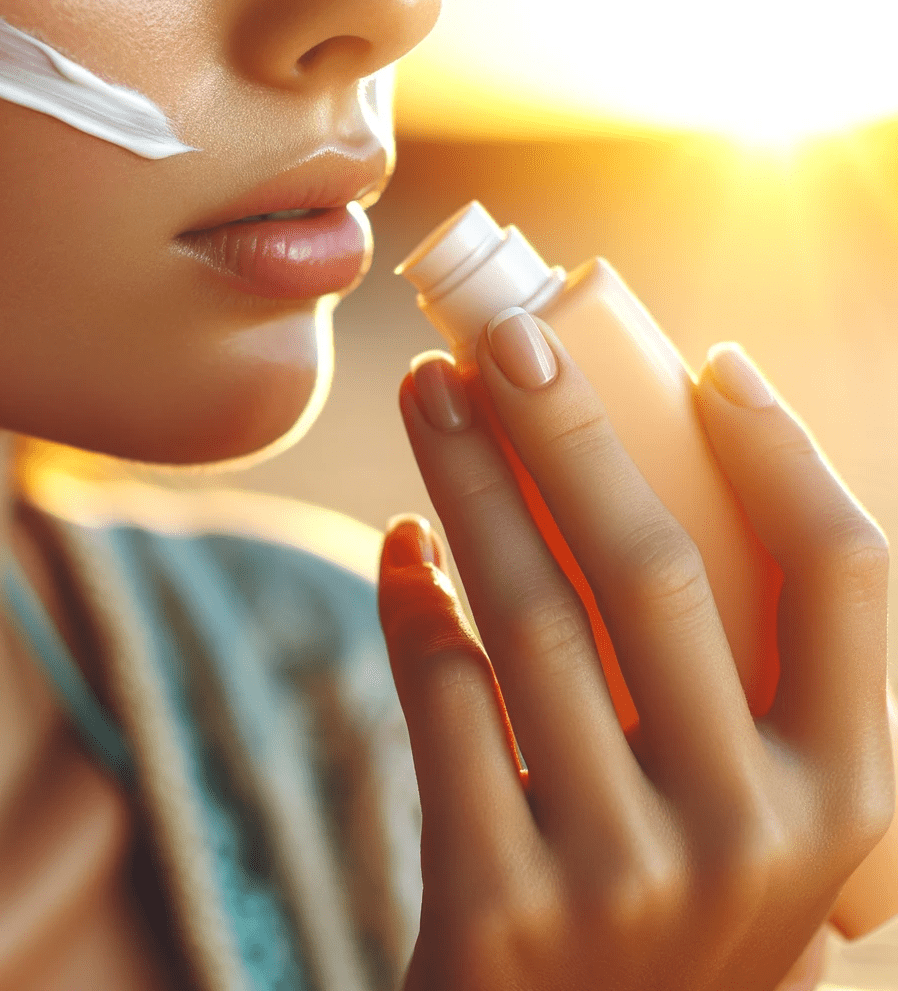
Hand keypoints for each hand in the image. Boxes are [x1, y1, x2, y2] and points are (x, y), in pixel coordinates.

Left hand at [378, 316, 891, 990]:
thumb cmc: (677, 909)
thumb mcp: (745, 807)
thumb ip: (723, 677)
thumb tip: (608, 485)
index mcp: (843, 793)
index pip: (843, 577)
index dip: (781, 451)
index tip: (711, 362)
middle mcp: (748, 835)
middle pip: (656, 570)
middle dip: (572, 429)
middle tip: (505, 335)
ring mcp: (621, 878)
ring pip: (530, 617)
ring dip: (470, 483)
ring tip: (428, 394)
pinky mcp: (495, 910)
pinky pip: (444, 698)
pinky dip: (413, 603)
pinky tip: (400, 548)